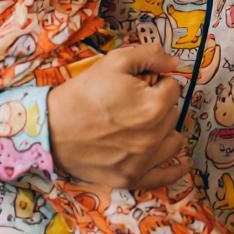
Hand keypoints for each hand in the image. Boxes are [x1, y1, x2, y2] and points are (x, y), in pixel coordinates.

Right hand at [48, 42, 191, 187]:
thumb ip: (151, 55)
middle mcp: (153, 136)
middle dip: (160, 104)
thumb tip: (175, 61)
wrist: (51, 127)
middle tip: (135, 102)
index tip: (140, 85)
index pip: (172, 88)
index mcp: (154, 106)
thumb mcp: (115, 61)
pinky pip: (164, 177)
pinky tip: (182, 162)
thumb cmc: (84, 93)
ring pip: (173, 140)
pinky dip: (175, 169)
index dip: (157, 82)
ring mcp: (143, 161)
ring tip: (145, 124)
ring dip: (165, 129)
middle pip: (173, 113)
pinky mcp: (131, 178)